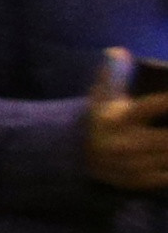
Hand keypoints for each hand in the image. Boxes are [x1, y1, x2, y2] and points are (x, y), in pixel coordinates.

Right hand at [84, 50, 167, 192]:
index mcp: (120, 118)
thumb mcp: (101, 96)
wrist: (73, 157)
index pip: (155, 106)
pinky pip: (167, 177)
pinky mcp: (138, 181)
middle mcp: (126, 143)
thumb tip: (118, 51)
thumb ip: (111, 74)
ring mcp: (133, 165)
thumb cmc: (99, 119)